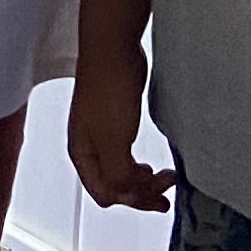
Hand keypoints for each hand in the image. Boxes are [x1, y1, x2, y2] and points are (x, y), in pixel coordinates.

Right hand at [67, 53, 174, 212]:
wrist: (113, 50)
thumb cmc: (109, 91)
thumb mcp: (114, 141)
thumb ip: (118, 174)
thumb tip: (127, 195)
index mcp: (82, 154)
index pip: (103, 193)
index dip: (131, 200)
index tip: (157, 198)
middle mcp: (88, 147)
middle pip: (113, 184)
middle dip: (140, 193)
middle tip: (167, 193)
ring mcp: (101, 133)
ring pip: (121, 169)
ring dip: (143, 180)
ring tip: (165, 177)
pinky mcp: (115, 119)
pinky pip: (127, 153)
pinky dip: (141, 164)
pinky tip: (152, 161)